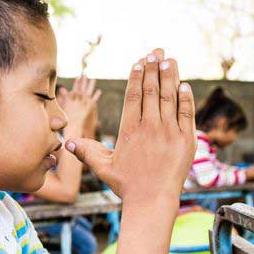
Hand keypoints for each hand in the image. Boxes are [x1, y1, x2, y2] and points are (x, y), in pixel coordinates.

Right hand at [65, 49, 195, 212]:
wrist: (152, 202)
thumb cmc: (127, 186)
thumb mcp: (103, 168)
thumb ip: (87, 152)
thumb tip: (67, 143)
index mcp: (129, 131)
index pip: (134, 95)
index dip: (137, 75)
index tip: (140, 61)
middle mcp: (150, 128)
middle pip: (152, 90)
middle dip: (154, 68)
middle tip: (156, 51)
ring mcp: (169, 133)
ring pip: (169, 97)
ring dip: (170, 76)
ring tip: (170, 59)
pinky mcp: (186, 141)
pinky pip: (187, 114)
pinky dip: (186, 98)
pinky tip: (184, 84)